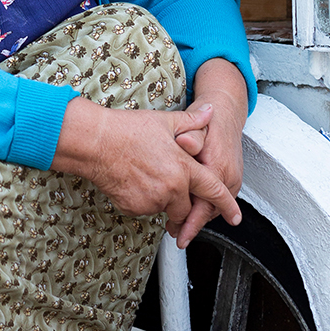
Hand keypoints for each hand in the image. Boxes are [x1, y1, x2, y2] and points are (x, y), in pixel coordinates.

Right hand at [53, 96, 241, 239]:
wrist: (95, 142)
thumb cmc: (127, 130)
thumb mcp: (164, 121)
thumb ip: (192, 122)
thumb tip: (210, 113)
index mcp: (183, 168)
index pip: (213, 191)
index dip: (227, 205)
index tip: (235, 217)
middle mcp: (171, 188)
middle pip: (188, 208)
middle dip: (183, 202)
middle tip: (168, 182)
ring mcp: (152, 200)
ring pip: (165, 209)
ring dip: (163, 200)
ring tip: (148, 175)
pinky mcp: (134, 208)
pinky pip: (145, 210)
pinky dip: (144, 200)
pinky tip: (134, 181)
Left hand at [172, 58, 247, 246]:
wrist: (225, 112)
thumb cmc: (208, 120)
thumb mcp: (195, 124)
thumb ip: (190, 136)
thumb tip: (183, 142)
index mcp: (219, 166)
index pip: (205, 202)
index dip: (191, 221)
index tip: (180, 234)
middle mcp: (229, 176)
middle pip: (209, 211)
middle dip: (191, 225)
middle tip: (175, 235)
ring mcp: (232, 179)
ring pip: (213, 208)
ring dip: (197, 218)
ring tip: (179, 228)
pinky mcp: (231, 179)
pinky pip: (217, 200)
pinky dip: (203, 208)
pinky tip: (189, 212)